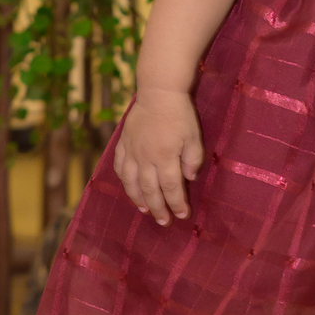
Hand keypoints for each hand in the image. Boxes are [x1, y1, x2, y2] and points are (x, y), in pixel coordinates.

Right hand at [114, 90, 202, 225]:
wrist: (158, 91)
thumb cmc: (180, 114)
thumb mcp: (194, 137)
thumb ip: (192, 159)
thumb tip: (189, 179)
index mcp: (165, 157)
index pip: (171, 188)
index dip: (177, 204)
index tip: (182, 215)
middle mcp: (146, 158)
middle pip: (151, 190)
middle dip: (158, 209)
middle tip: (164, 222)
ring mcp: (132, 151)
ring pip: (131, 182)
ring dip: (138, 199)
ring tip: (145, 211)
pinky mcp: (123, 143)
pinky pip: (119, 166)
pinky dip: (123, 179)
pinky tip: (128, 187)